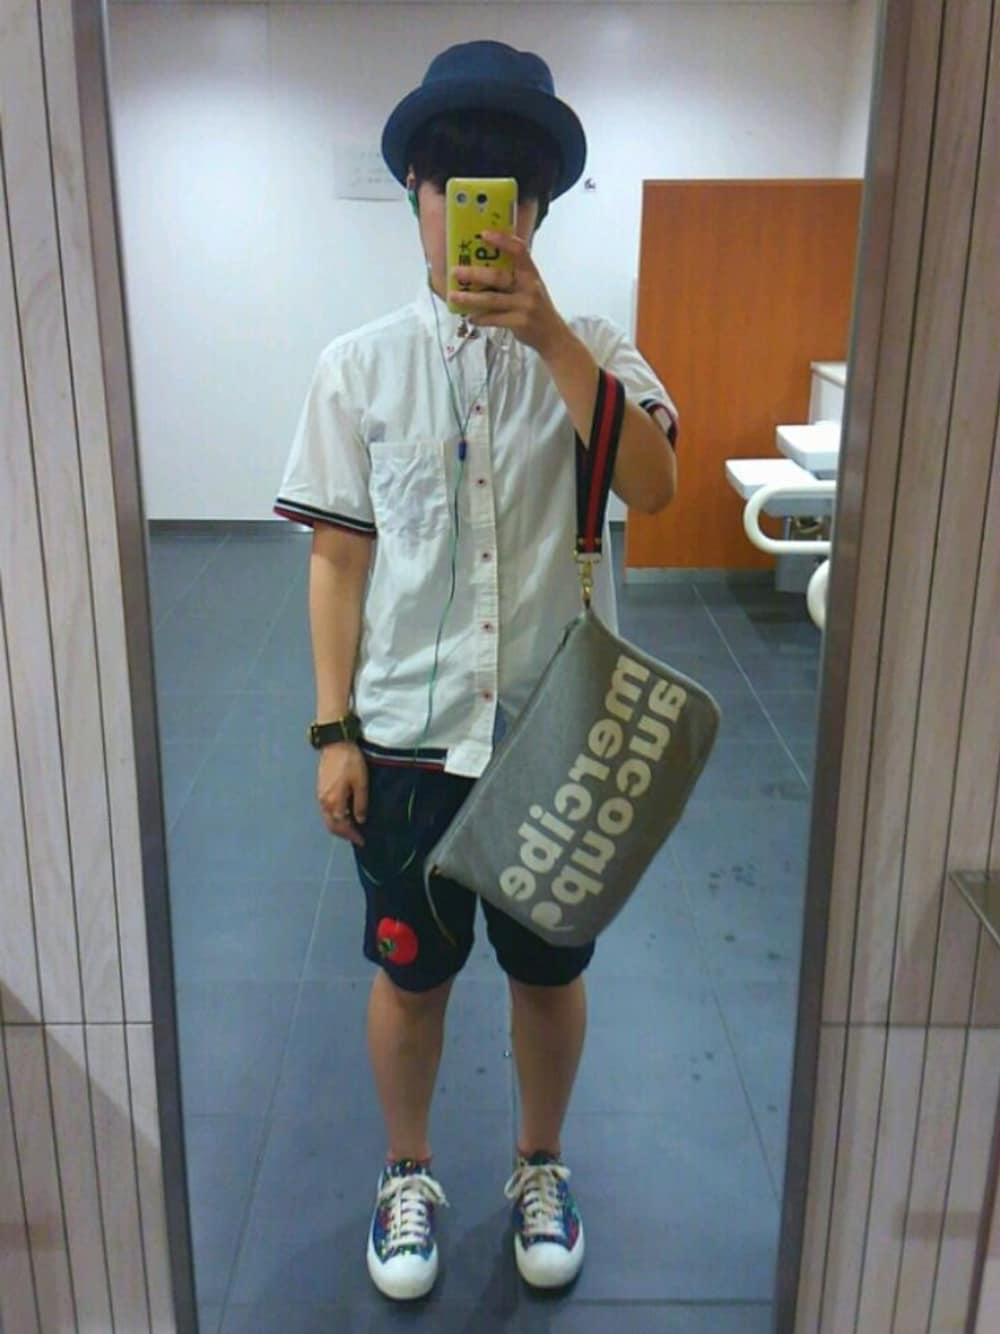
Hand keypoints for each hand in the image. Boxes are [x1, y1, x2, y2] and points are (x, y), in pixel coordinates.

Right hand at [317, 742, 367, 845]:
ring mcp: (320, 795)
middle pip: (332, 825)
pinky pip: (326, 810)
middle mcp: (324, 802)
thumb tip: (360, 820)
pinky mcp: (320, 788)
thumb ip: (360, 803)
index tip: (362, 840)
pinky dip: (334, 817)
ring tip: (352, 827)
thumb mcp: (361, 782)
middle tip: (357, 837)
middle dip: (344, 834)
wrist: (335, 743)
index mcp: (334, 802)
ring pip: (328, 818)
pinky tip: (344, 813)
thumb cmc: (350, 762)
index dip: (352, 835)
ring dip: (338, 826)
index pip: (342, 826)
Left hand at [449, 231, 569, 358]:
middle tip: (455, 271)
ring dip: (470, 298)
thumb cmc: (536, 306)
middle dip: (474, 274)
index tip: (483, 234)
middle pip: (498, 276)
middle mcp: (529, 287)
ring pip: (492, 300)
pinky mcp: (519, 323)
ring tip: (453, 296)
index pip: (519, 250)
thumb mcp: (530, 286)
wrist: (552, 335)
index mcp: (531, 273)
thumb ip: (514, 275)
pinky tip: (470, 317)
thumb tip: (483, 263)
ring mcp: (525, 306)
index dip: (502, 240)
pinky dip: (480, 318)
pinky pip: (494, 319)